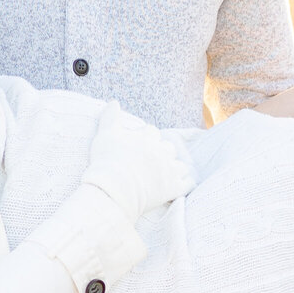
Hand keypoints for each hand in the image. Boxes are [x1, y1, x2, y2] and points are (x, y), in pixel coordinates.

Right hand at [84, 109, 191, 224]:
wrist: (113, 190)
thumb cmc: (106, 162)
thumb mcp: (105, 134)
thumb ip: (110, 117)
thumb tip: (113, 102)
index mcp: (147, 138)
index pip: (151, 131)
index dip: (145, 137)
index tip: (137, 146)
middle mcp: (162, 152)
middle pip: (168, 147)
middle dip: (162, 151)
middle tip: (151, 161)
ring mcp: (170, 171)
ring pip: (180, 165)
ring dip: (175, 167)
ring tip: (166, 173)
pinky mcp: (174, 188)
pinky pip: (188, 183)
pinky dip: (186, 183)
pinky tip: (181, 184)